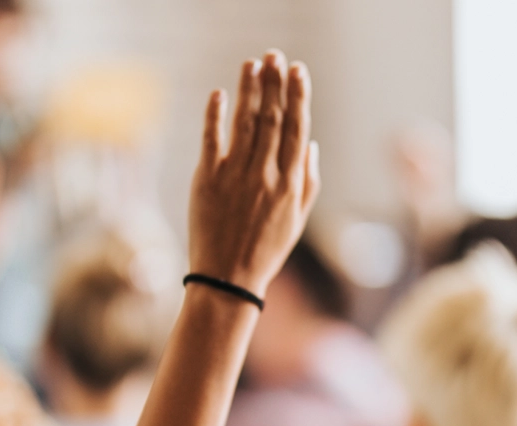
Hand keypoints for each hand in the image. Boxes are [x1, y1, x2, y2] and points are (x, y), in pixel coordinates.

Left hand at [188, 50, 319, 298]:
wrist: (228, 279)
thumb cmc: (265, 250)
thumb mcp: (297, 219)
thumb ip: (308, 180)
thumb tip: (309, 143)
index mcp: (290, 183)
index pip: (296, 128)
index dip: (297, 96)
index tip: (298, 70)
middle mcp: (264, 175)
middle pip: (271, 118)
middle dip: (274, 83)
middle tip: (274, 56)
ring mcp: (235, 176)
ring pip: (244, 123)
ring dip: (248, 89)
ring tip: (251, 64)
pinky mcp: (206, 180)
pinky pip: (211, 140)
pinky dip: (215, 115)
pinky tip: (218, 93)